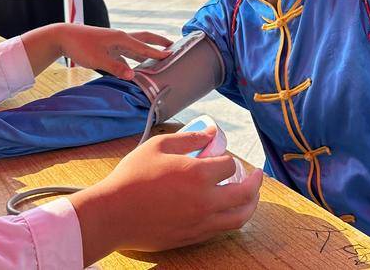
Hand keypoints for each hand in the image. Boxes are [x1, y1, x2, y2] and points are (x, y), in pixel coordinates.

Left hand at [57, 26, 172, 78]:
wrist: (64, 36)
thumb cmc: (81, 45)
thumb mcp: (98, 59)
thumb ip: (116, 67)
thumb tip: (133, 75)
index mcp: (121, 38)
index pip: (144, 47)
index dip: (158, 53)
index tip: (173, 55)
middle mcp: (121, 38)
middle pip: (144, 39)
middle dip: (159, 42)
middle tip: (173, 46)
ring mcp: (115, 42)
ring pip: (136, 47)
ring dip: (148, 51)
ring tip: (160, 57)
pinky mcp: (109, 48)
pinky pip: (126, 54)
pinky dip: (134, 59)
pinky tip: (137, 67)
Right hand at [70, 129, 263, 262]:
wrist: (112, 214)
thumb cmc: (131, 178)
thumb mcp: (158, 147)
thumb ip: (188, 138)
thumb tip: (211, 133)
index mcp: (198, 175)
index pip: (229, 165)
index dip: (227, 158)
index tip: (221, 156)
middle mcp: (205, 200)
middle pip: (245, 193)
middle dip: (256, 183)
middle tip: (258, 176)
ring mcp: (200, 222)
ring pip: (239, 217)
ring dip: (251, 205)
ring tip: (252, 197)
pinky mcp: (192, 237)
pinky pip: (221, 229)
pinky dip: (230, 219)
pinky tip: (228, 211)